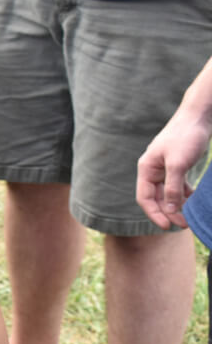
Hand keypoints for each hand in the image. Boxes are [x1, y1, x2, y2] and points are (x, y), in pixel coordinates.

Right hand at [136, 111, 211, 229]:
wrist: (199, 116)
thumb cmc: (185, 137)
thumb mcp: (178, 165)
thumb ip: (173, 188)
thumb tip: (170, 210)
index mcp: (147, 169)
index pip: (145, 198)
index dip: (154, 214)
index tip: (167, 226)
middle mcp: (153, 170)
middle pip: (157, 198)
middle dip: (169, 212)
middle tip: (184, 225)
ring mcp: (165, 168)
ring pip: (168, 193)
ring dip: (178, 206)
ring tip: (190, 217)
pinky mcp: (178, 166)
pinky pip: (178, 186)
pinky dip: (185, 195)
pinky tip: (194, 201)